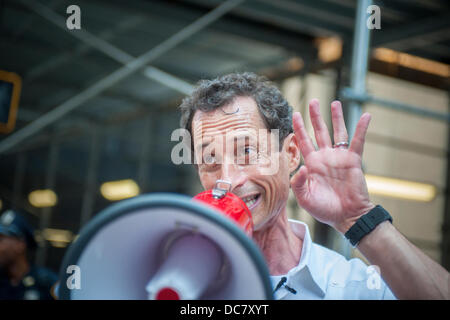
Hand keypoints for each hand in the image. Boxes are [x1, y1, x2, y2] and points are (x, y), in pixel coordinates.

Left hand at [290, 99, 374, 233]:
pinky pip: (358, 142)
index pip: (303, 141)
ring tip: (334, 102)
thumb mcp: (304, 198)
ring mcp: (339, 157)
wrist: (346, 217)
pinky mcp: (353, 160)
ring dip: (336, 117)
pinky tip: (365, 115)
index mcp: (312, 164)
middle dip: (315, 116)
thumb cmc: (324, 209)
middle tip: (313, 101)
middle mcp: (325, 157)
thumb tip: (301, 167)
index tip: (295, 113)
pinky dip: (362, 128)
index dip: (299, 128)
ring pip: (338, 132)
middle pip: (319, 131)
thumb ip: (298, 183)